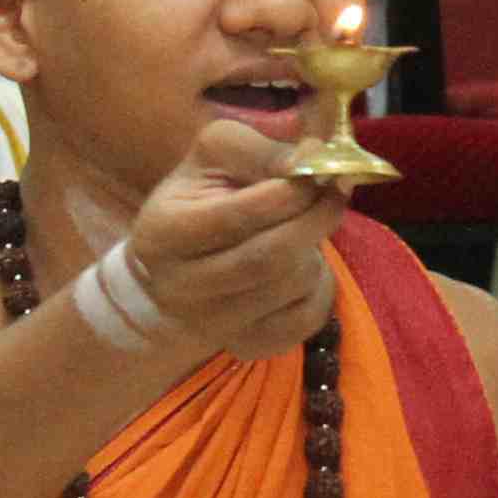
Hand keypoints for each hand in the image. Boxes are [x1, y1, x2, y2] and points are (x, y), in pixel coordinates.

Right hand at [116, 116, 346, 358]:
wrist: (179, 262)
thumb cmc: (201, 197)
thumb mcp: (216, 155)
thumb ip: (261, 150)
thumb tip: (313, 157)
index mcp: (162, 233)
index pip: (239, 215)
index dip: (291, 191)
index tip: (320, 170)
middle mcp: (181, 288)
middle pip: (270, 257)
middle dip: (315, 219)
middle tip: (335, 195)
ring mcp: (213, 326)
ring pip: (293, 285)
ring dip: (315, 249)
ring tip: (305, 229)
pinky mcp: (247, 347)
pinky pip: (307, 318)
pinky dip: (322, 285)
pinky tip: (305, 264)